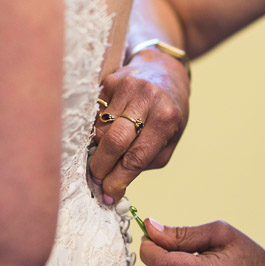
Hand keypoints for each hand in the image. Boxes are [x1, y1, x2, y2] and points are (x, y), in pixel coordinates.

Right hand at [89, 50, 189, 201]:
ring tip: (105, 154)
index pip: (136, 157)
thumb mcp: (170, 139)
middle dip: (101, 167)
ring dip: (99, 148)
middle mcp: (146, 100)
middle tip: (98, 180)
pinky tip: (105, 131)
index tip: (109, 194)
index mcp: (166, 118)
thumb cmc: (168, 113)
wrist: (165, 70)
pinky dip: (96, 128)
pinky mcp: (110, 81)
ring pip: (100, 129)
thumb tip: (115, 183)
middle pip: (113, 141)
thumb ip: (147, 161)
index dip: (118, 179)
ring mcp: (126, 88)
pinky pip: (94, 114)